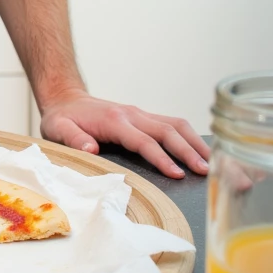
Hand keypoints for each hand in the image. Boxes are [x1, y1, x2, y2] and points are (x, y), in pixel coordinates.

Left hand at [38, 93, 209, 178]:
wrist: (65, 97)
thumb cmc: (62, 117)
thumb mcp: (57, 129)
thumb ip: (73, 139)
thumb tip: (92, 148)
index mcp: (114, 121)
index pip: (144, 141)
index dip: (162, 158)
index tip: (178, 174)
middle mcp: (132, 115)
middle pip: (169, 132)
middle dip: (191, 152)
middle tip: (210, 173)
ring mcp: (140, 114)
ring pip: (176, 125)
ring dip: (197, 143)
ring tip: (215, 164)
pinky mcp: (143, 117)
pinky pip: (172, 124)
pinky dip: (190, 136)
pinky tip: (202, 150)